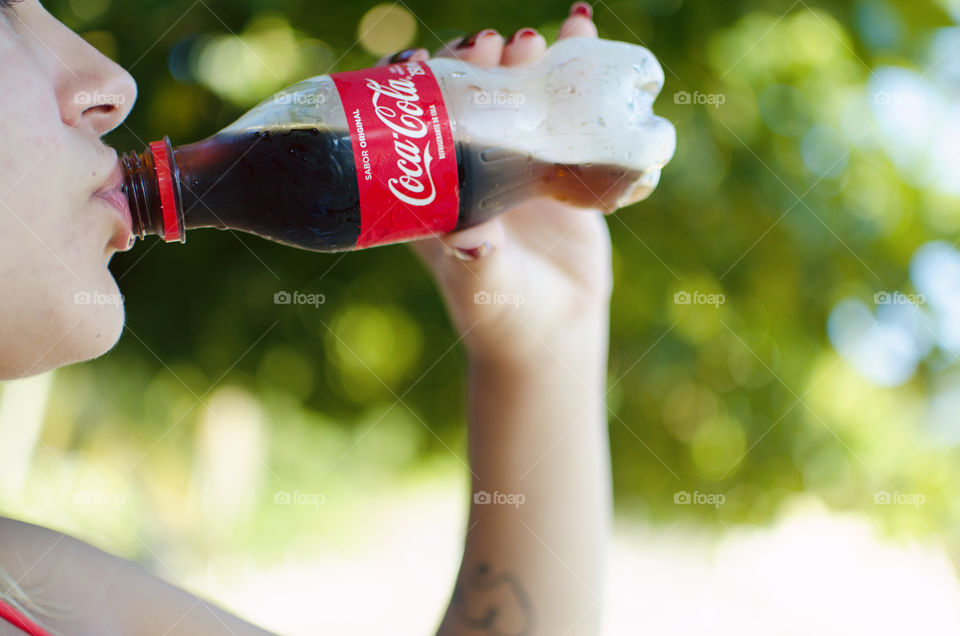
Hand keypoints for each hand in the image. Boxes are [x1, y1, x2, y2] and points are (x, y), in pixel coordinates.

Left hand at [378, 3, 609, 363]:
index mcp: (434, 187)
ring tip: (541, 40)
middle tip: (494, 48)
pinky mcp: (560, 167)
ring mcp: (517, 162)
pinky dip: (579, 69)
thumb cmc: (502, 316)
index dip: (414, 82)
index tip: (422, 62)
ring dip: (526, 57)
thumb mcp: (482, 286)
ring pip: (518, 92)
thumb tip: (470, 238)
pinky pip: (568, 110)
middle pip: (468, 93)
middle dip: (476, 60)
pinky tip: (586, 31)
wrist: (553, 333)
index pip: (414, 118)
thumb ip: (475, 262)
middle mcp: (471, 165)